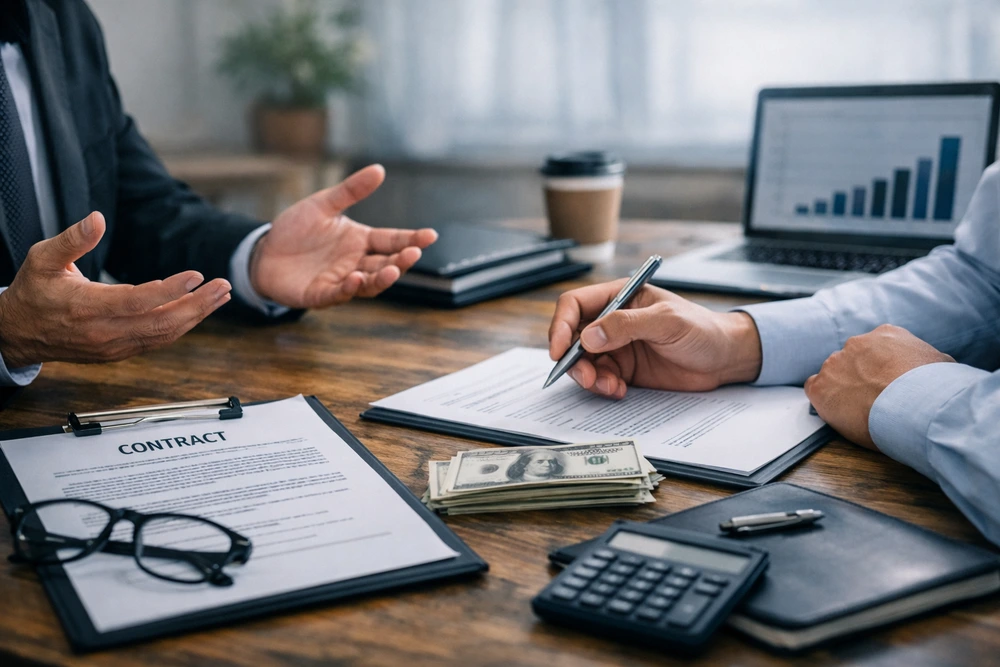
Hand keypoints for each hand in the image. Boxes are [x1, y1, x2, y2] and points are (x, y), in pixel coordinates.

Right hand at [0, 212, 230, 367]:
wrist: (18, 333)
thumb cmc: (33, 292)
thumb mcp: (42, 258)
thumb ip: (72, 239)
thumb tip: (97, 218)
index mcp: (87, 308)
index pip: (138, 302)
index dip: (170, 291)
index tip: (196, 275)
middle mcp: (105, 332)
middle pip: (161, 323)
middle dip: (198, 305)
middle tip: (223, 287)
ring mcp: (114, 346)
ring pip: (164, 335)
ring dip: (196, 315)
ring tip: (220, 296)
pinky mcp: (120, 351)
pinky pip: (157, 340)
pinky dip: (181, 325)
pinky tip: (198, 310)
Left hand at [249, 164, 437, 307]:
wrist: (264, 252)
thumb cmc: (296, 229)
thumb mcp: (323, 204)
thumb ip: (351, 191)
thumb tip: (379, 169)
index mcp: (360, 240)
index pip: (392, 240)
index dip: (411, 239)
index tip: (430, 235)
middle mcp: (355, 262)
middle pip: (386, 264)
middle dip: (401, 260)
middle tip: (413, 254)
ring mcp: (340, 280)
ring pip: (369, 284)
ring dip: (381, 279)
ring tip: (392, 270)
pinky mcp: (320, 294)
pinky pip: (338, 294)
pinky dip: (348, 289)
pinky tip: (356, 279)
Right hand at [548, 280, 763, 397]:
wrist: (725, 359)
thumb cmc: (702, 329)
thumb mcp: (667, 322)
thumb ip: (627, 325)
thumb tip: (589, 335)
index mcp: (619, 297)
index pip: (575, 305)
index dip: (561, 325)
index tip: (559, 350)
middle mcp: (612, 321)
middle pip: (572, 337)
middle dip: (573, 359)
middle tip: (587, 377)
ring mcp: (616, 346)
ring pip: (583, 362)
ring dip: (588, 377)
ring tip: (609, 387)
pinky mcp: (624, 370)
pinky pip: (600, 379)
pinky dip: (602, 387)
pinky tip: (619, 391)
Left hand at [804, 324, 953, 448]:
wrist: (916, 405)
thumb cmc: (933, 388)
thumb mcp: (942, 365)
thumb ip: (929, 362)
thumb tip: (935, 369)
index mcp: (886, 334)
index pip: (876, 348)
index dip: (880, 368)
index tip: (885, 382)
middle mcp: (857, 344)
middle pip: (852, 360)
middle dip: (860, 377)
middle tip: (873, 398)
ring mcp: (835, 364)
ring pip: (832, 374)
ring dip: (842, 389)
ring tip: (860, 410)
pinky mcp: (821, 386)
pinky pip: (814, 389)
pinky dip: (822, 400)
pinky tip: (837, 412)